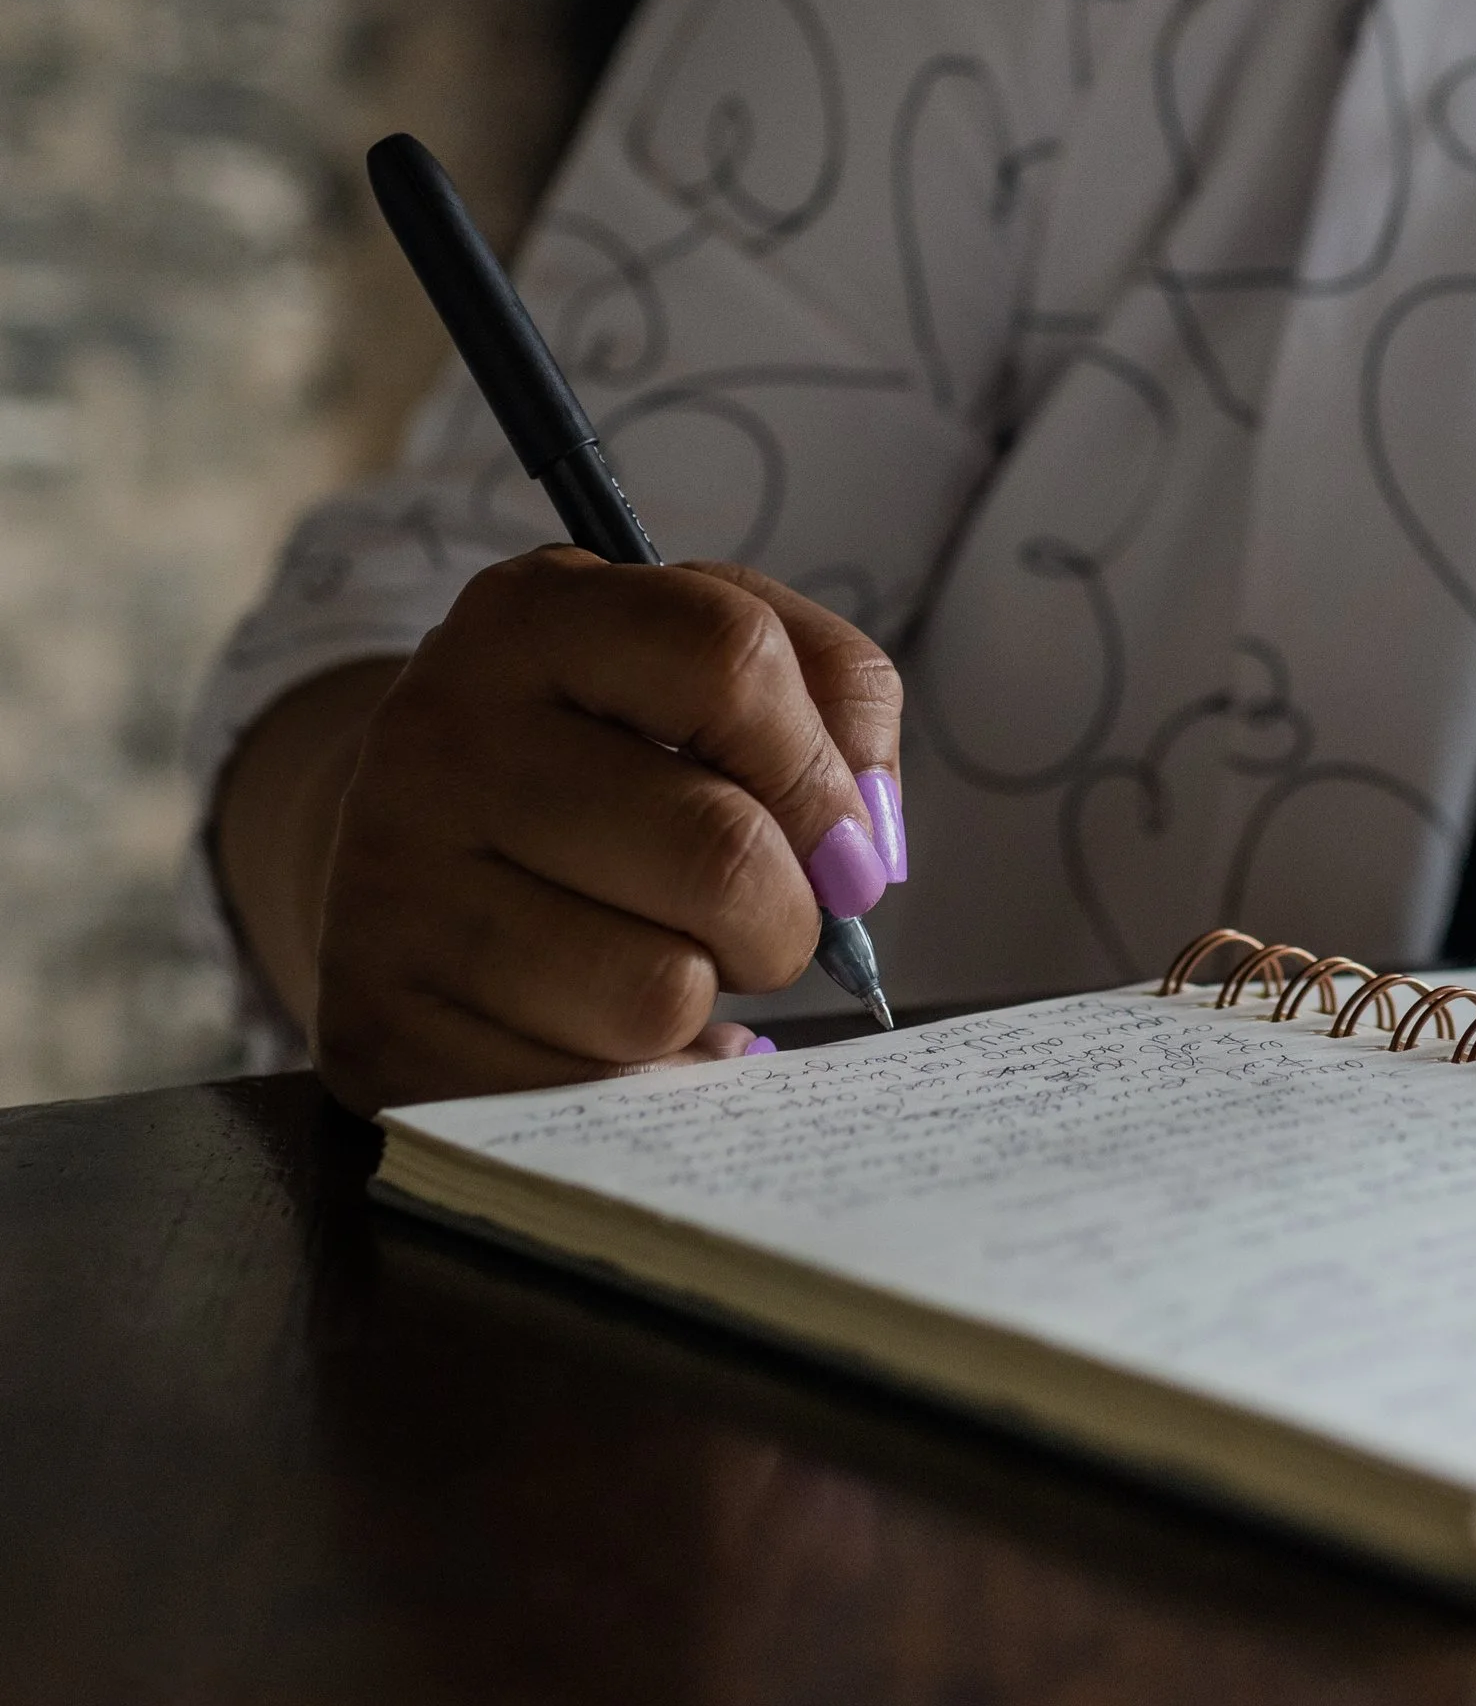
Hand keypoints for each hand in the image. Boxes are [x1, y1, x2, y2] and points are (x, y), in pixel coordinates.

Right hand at [309, 552, 903, 1113]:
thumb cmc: (606, 761)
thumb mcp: (709, 672)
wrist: (417, 863)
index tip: (837, 830)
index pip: (731, 656)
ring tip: (658, 956)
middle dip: (786, 912)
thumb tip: (863, 849)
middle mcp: (438, 734)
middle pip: (721, 850)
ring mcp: (392, 884)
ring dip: (706, 996)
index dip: (821, 764)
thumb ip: (834, 700)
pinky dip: (640, 1075)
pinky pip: (595, 1090)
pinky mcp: (382, 1028)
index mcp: (529, 616)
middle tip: (753, 915)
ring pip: (661, 990)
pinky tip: (598, 1026)